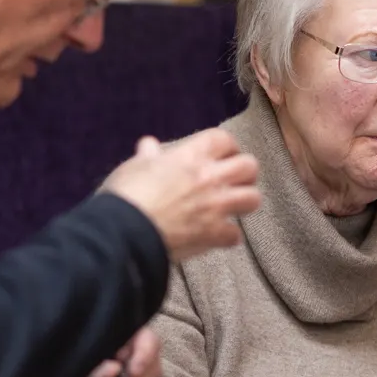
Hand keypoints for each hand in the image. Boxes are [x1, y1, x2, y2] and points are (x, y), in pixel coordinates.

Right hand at [103, 129, 260, 262]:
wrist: (123, 232)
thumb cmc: (125, 196)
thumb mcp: (133, 168)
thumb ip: (148, 157)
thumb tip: (148, 146)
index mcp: (190, 157)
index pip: (223, 139)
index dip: (228, 146)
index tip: (223, 153)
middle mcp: (209, 178)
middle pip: (249, 166)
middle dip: (246, 172)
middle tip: (235, 179)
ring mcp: (214, 207)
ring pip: (253, 198)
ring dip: (245, 202)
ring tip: (234, 205)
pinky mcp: (213, 234)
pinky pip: (235, 235)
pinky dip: (228, 237)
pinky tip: (218, 236)